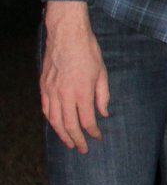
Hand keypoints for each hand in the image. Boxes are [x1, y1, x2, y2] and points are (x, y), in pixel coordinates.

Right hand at [41, 1, 108, 151]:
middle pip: (70, 125)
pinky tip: (56, 126)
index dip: (93, 132)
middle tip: (82, 149)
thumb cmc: (87, 51)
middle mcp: (65, 95)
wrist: (66, 35)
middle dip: (77, 139)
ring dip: (62, 134)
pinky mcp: (43, 86)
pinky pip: (46, 109)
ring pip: (55, 120)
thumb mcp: (102, 73)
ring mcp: (51, 91)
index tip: (98, 138)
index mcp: (82, 92)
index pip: (87, 121)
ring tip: (69, 143)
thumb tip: (103, 113)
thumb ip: (103, 95)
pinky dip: (51, 120)